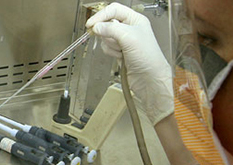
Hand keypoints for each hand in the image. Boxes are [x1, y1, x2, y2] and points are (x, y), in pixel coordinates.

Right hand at [86, 2, 172, 124]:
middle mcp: (129, 28)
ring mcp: (124, 40)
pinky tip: (120, 56)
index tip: (91, 24)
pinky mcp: (119, 51)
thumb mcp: (129, 37)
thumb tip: (96, 27)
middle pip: (108, 23)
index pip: (113, 10)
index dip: (101, 15)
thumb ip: (111, 29)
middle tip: (114, 40)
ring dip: (111, 45)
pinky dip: (111, 52)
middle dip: (108, 34)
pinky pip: (107, 47)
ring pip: (105, 37)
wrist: (149, 78)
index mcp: (135, 19)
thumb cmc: (147, 57)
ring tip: (121, 50)